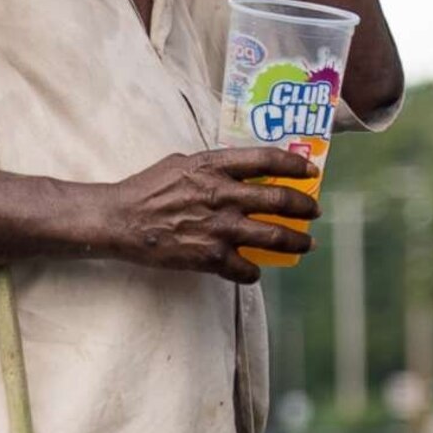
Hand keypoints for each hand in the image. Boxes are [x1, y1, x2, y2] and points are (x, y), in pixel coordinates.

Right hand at [100, 147, 318, 282]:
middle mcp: (222, 195)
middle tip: (313, 211)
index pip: (267, 160)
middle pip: (280, 200)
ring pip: (275, 237)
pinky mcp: (210, 257)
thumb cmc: (145, 190)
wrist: (119, 221)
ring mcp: (219, 228)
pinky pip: (246, 269)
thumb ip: (212, 165)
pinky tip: (254, 271)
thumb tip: (236, 168)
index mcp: (214, 167)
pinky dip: (254, 272)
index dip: (295, 166)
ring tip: (306, 243)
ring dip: (297, 241)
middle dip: (305, 207)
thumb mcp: (180, 163)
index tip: (309, 173)